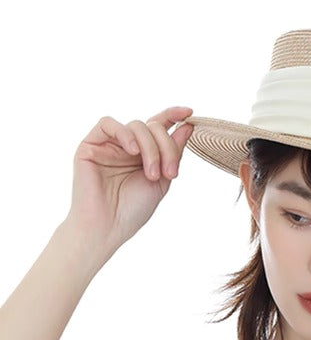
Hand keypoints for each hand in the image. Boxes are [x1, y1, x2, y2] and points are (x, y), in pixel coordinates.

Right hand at [64, 106, 193, 266]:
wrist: (107, 227)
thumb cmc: (133, 210)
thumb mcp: (163, 180)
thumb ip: (173, 153)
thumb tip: (188, 125)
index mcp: (144, 154)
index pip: (158, 127)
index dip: (173, 116)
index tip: (190, 113)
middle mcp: (127, 146)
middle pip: (152, 127)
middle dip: (166, 147)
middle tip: (170, 173)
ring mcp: (109, 145)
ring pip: (136, 125)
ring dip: (150, 147)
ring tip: (152, 173)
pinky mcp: (90, 145)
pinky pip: (109, 124)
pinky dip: (125, 133)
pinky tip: (133, 150)